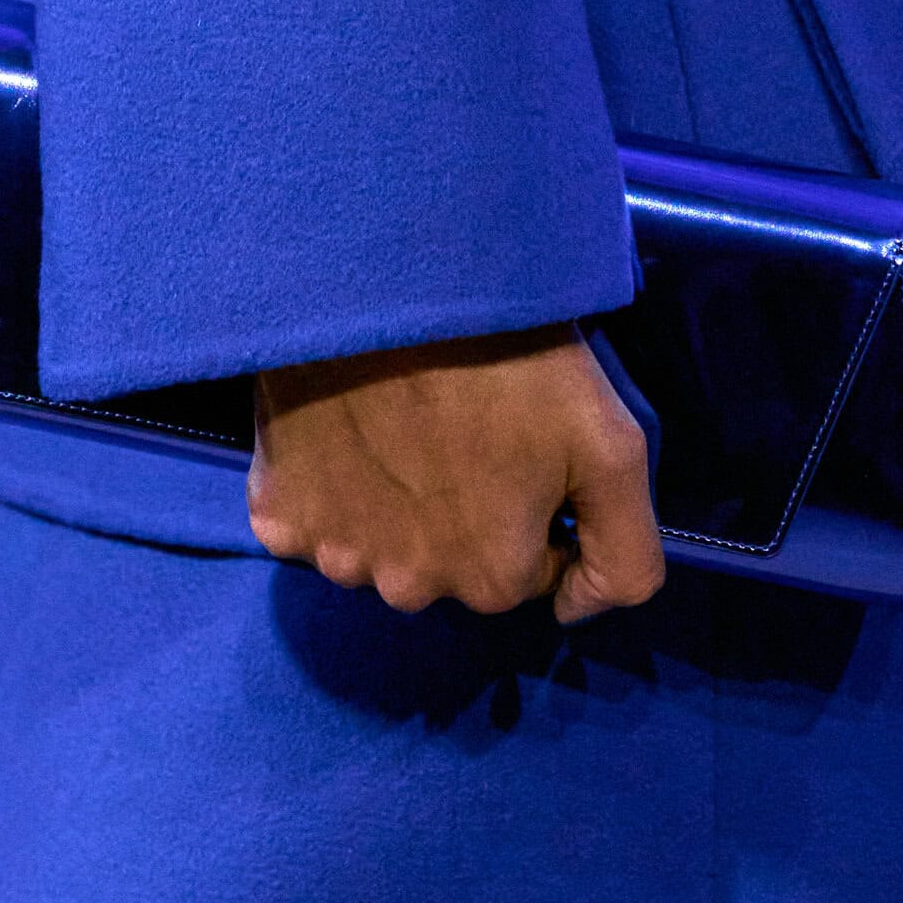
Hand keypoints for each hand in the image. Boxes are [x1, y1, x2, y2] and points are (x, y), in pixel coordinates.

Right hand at [248, 325, 664, 622]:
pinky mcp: (277, 517)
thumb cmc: (508, 360)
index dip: (532, 506)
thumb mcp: (611, 449)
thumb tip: (578, 612)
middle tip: (460, 428)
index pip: (528, 567)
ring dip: (393, 506)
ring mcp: (338, 557)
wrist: (385, 290)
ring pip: (380, 547)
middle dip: (463, 513)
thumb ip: (625, 557)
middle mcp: (412, 590)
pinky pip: (310, 522)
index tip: (521, 445)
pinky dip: (327, 491)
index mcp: (494, 580)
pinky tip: (344, 434)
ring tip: (401, 425)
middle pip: (451, 564)